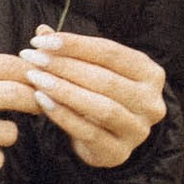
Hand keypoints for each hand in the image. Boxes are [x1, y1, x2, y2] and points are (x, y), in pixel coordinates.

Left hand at [21, 26, 167, 168]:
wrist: (109, 140)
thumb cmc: (101, 96)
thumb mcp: (93, 70)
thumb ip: (72, 52)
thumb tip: (43, 31)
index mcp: (150, 73)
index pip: (110, 52)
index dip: (75, 44)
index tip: (41, 40)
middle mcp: (151, 102)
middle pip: (105, 79)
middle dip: (64, 66)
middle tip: (32, 58)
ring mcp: (138, 130)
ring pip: (101, 107)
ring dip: (64, 90)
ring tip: (35, 78)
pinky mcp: (119, 153)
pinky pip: (89, 132)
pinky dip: (63, 115)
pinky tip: (42, 101)